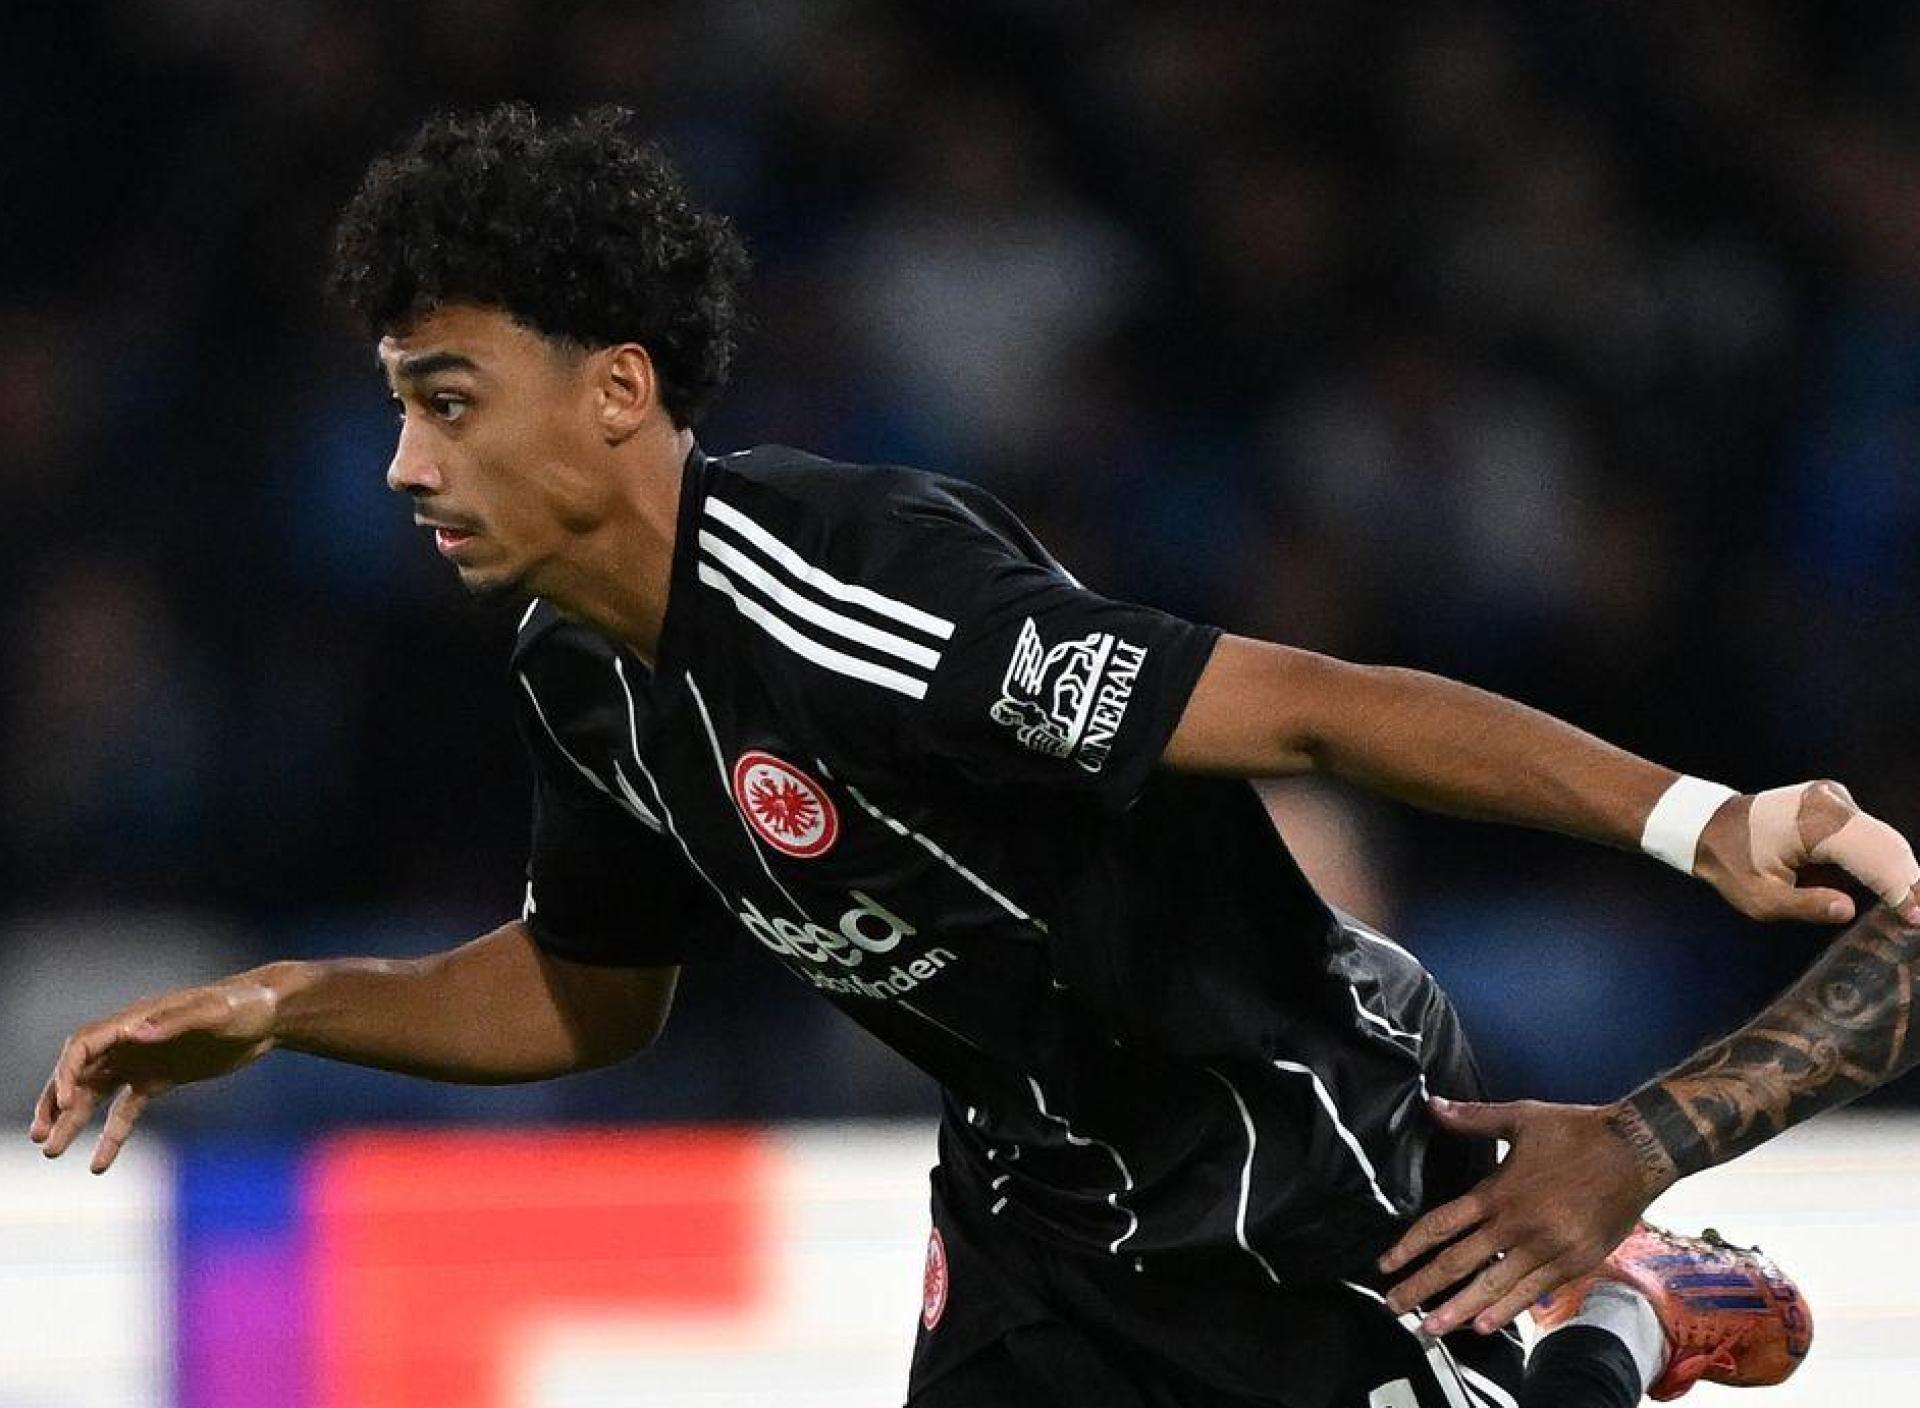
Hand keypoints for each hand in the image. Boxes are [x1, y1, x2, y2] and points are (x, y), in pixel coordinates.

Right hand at [27, 980, 278, 1173]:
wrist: (268, 1015)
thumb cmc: (242, 1005)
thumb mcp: (212, 1011)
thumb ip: (174, 1021)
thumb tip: (132, 1033)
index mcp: (136, 1020)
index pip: (84, 1045)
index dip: (66, 1070)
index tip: (64, 1100)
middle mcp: (131, 1041)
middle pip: (79, 1073)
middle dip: (55, 1102)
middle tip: (41, 1135)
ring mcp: (144, 1061)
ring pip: (95, 1094)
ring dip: (72, 1120)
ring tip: (52, 1151)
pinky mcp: (160, 1080)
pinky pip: (126, 1111)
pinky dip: (110, 1136)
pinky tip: (97, 1165)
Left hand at [1377, 1096, 1671, 1335]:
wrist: (1638, 1151)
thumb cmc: (1577, 1130)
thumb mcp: (1521, 1117)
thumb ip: (1473, 1118)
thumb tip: (1431, 1104)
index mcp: (1498, 1192)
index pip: (1441, 1225)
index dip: (1410, 1248)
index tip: (1386, 1266)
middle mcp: (1518, 1226)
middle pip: (1458, 1263)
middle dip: (1422, 1287)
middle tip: (1394, 1307)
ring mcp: (1548, 1249)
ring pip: (1493, 1287)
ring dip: (1458, 1310)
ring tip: (1431, 1328)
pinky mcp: (1575, 1262)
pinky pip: (1533, 1292)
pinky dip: (1506, 1310)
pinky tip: (1485, 1325)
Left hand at [1695, 780, 1919, 926]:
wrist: (1711, 825)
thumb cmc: (1732, 865)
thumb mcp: (1759, 898)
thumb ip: (1804, 905)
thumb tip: (1849, 909)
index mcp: (1812, 823)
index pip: (1873, 858)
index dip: (1900, 891)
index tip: (1916, 921)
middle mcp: (1829, 802)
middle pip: (1888, 846)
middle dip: (1910, 883)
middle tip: (1917, 920)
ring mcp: (1834, 798)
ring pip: (1885, 839)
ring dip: (1901, 873)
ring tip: (1911, 910)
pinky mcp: (1836, 803)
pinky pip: (1870, 834)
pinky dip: (1884, 862)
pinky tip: (1892, 892)